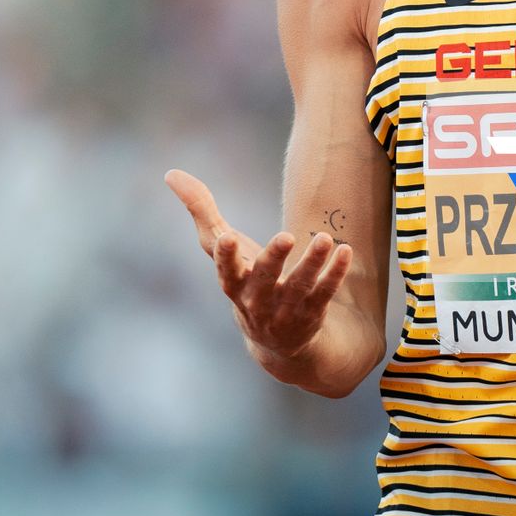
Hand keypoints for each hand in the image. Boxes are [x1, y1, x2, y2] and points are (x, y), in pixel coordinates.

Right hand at [164, 168, 353, 362]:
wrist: (278, 342)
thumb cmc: (245, 280)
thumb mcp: (222, 248)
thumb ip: (201, 211)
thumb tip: (170, 173)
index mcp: (232, 282)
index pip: (225, 270)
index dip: (225, 256)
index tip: (227, 237)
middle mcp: (257, 300)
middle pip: (264, 278)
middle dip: (273, 259)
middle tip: (286, 236)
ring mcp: (285, 310)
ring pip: (299, 286)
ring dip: (312, 263)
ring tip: (325, 238)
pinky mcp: (312, 314)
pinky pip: (324, 294)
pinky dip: (334, 274)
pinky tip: (345, 251)